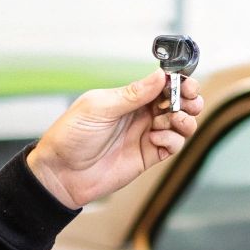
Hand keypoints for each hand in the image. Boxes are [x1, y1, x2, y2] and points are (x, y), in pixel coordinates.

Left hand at [26, 70, 205, 208]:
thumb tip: (158, 75)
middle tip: (188, 99)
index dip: (177, 81)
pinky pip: (173, 145)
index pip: (161, 84)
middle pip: (177, 102)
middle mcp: (140, 114)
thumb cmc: (71, 137)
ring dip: (184, 118)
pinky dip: (173, 139)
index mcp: (128, 98)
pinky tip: (158, 137)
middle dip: (188, 98)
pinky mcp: (148, 156)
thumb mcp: (99, 107)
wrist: (61, 173)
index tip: (185, 82)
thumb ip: (132, 94)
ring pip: (180, 123)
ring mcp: (146, 135)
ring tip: (174, 119)